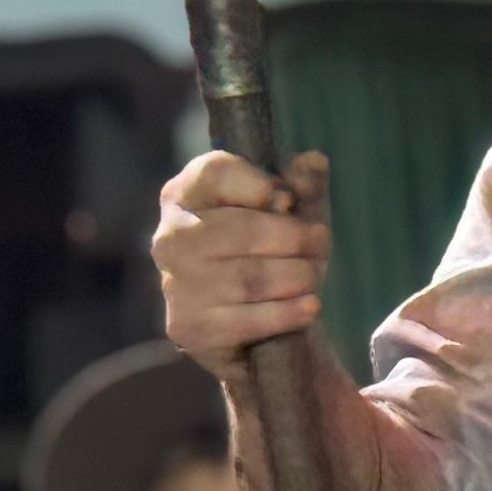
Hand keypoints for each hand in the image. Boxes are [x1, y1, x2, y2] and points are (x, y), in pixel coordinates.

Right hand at [152, 149, 330, 380]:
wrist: (255, 324)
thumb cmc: (274, 249)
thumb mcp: (294, 209)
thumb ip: (304, 181)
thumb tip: (314, 162)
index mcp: (185, 194)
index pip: (214, 173)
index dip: (259, 185)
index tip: (288, 201)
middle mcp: (170, 237)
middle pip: (242, 229)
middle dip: (293, 237)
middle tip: (320, 242)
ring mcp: (175, 285)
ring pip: (249, 277)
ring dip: (296, 276)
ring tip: (314, 275)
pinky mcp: (187, 328)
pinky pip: (248, 319)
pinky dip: (287, 313)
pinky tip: (310, 307)